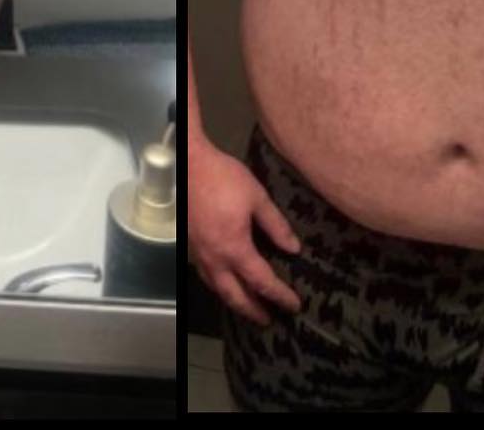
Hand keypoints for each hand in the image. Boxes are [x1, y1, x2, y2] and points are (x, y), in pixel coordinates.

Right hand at [188, 139, 303, 328]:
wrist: (189, 164)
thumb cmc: (224, 178)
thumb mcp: (257, 197)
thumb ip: (276, 225)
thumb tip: (294, 249)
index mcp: (234, 248)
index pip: (261, 281)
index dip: (279, 295)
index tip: (294, 305)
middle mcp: (215, 258)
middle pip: (235, 296)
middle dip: (253, 310)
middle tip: (269, 320)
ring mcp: (200, 254)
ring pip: (218, 289)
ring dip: (235, 302)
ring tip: (249, 308)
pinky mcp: (191, 246)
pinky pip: (207, 277)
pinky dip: (219, 287)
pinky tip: (225, 283)